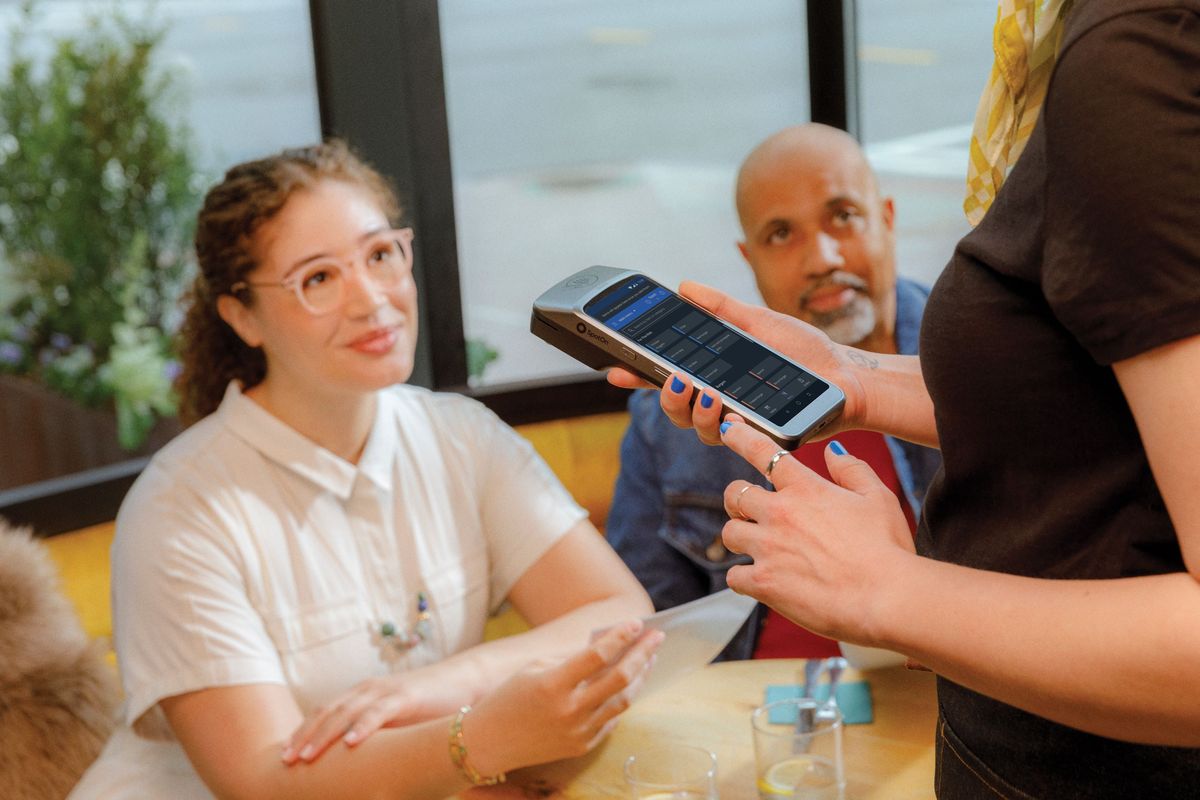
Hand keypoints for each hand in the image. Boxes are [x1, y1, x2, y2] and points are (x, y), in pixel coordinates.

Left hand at [282, 663, 474, 763]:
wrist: (464, 681)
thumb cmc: (428, 707)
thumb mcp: (394, 722)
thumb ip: (374, 736)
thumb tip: (352, 764)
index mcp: (362, 696)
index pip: (324, 713)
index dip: (302, 733)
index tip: (284, 757)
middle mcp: (368, 690)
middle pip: (327, 713)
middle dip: (304, 736)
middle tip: (286, 761)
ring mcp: (386, 692)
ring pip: (347, 713)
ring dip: (324, 735)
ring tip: (307, 757)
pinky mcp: (406, 697)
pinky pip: (379, 712)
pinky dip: (362, 727)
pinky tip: (350, 744)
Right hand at [463, 619, 663, 773]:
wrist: (488, 744)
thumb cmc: (507, 699)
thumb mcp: (533, 669)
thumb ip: (571, 660)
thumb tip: (607, 648)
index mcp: (552, 685)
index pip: (597, 655)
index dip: (620, 636)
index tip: (637, 622)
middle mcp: (569, 710)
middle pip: (620, 678)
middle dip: (643, 654)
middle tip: (657, 637)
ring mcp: (578, 731)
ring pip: (623, 701)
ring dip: (640, 676)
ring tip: (649, 659)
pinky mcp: (581, 746)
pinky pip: (611, 719)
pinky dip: (622, 699)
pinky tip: (630, 684)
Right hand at [607, 281, 865, 443]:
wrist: (845, 378)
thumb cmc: (806, 351)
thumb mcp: (759, 322)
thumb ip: (720, 308)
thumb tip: (684, 287)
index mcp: (714, 375)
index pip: (666, 378)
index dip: (638, 376)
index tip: (616, 370)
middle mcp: (720, 402)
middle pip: (674, 409)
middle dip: (665, 397)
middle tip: (675, 380)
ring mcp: (739, 423)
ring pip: (697, 428)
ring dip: (694, 412)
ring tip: (707, 394)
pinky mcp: (760, 439)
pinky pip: (732, 439)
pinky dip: (727, 425)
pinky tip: (730, 414)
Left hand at [718, 417, 915, 644]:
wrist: (885, 597)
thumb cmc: (888, 549)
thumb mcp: (879, 498)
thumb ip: (852, 470)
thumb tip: (833, 451)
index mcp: (806, 489)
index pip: (763, 451)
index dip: (740, 436)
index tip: (727, 429)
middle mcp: (780, 513)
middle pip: (734, 494)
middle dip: (738, 500)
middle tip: (750, 511)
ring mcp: (768, 548)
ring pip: (728, 532)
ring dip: (740, 537)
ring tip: (757, 547)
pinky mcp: (764, 583)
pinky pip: (733, 576)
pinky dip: (743, 578)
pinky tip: (760, 581)